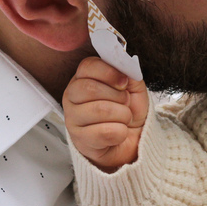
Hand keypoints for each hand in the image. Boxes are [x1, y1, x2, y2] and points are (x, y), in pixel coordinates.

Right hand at [62, 56, 147, 170]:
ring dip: (122, 115)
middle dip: (117, 96)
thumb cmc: (128, 111)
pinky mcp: (80, 140)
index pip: (87, 66)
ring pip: (99, 110)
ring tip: (124, 118)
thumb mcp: (134, 88)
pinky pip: (105, 132)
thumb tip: (125, 65)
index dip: (109, 72)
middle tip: (125, 102)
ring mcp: (73, 119)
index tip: (124, 83)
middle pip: (90, 88)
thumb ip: (129, 73)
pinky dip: (121, 132)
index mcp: (83, 79)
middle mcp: (72, 97)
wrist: (133, 140)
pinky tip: (119, 132)